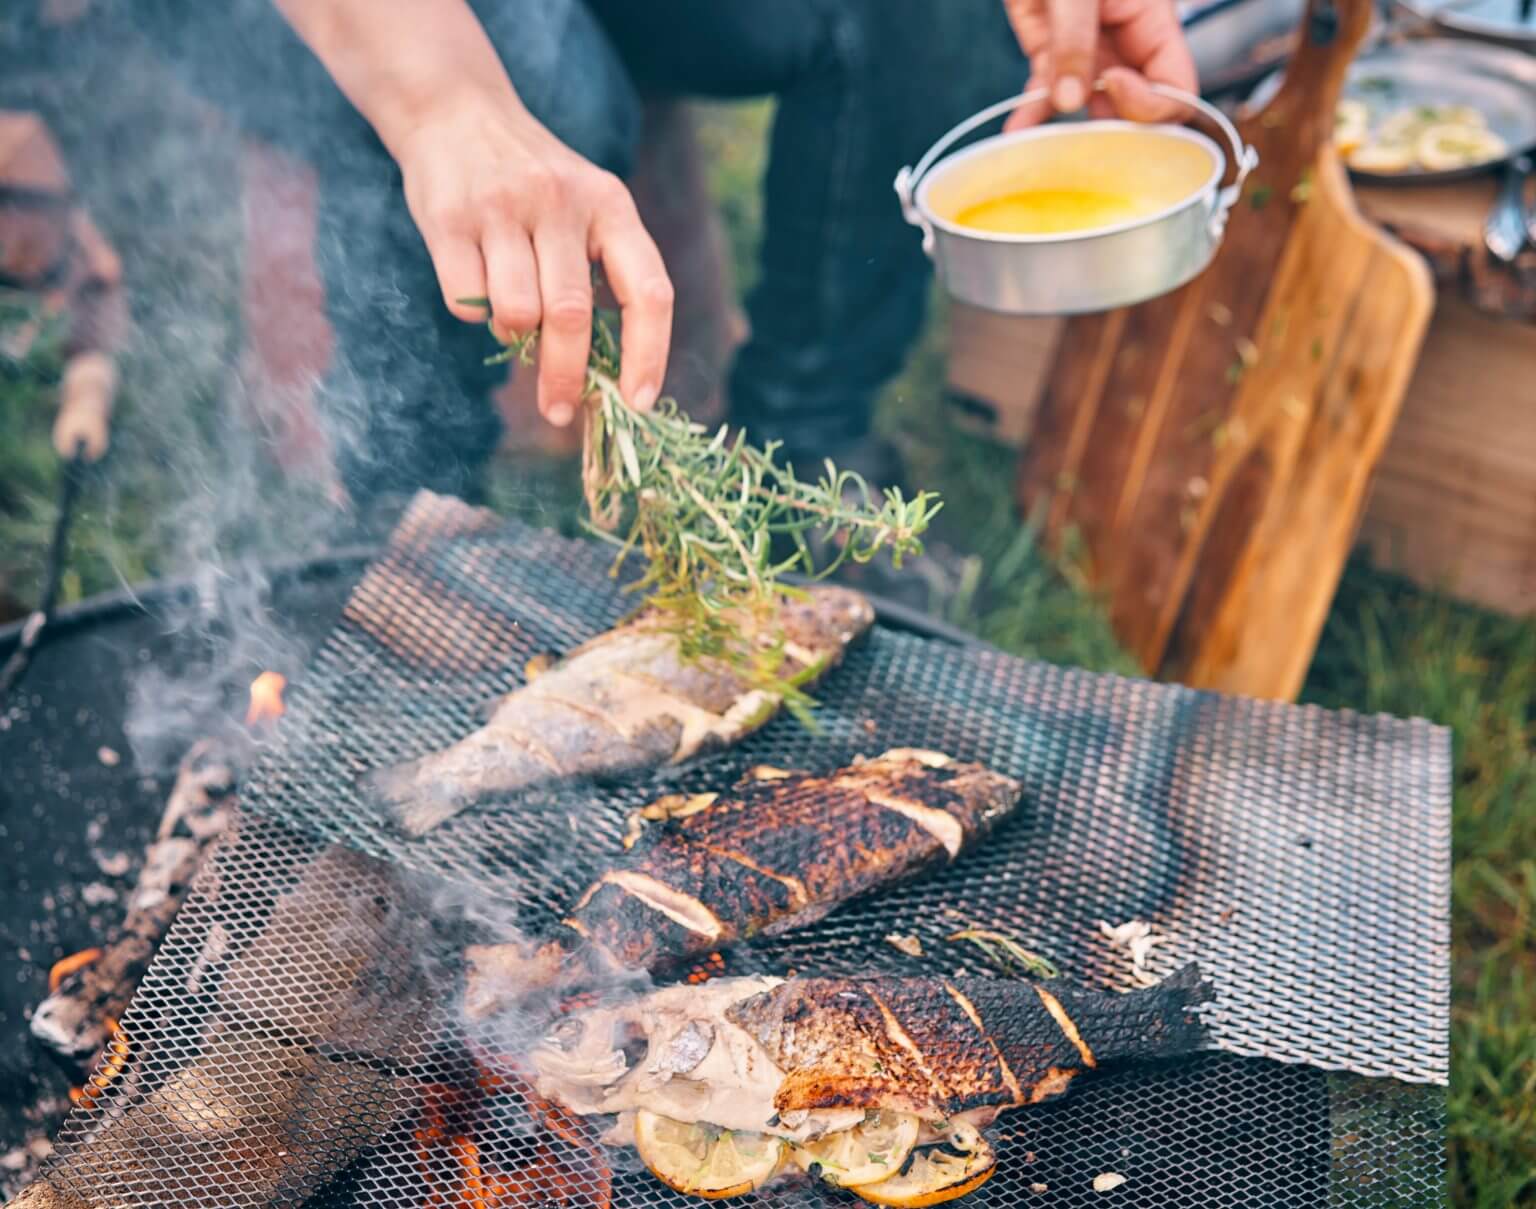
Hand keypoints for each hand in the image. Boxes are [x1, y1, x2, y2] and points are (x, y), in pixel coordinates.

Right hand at [393, 89, 673, 426]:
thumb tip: (607, 379)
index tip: (637, 403)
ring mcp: (503, 207)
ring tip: (513, 320)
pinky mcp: (449, 218)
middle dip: (566, 378)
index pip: (648, 292)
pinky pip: (467, 300)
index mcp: (612, 205)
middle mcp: (562, 201)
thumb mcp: (587, 208)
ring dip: (515, 338)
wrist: (456, 111)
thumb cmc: (535, 186)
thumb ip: (602, 276)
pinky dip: (474, 312)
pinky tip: (477, 283)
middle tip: (559, 412)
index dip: (649, 355)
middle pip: (571, 317)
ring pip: (517, 314)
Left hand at [1002, 0, 1196, 129]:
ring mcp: (1088, 53)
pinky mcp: (1051, 54)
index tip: (1115, 87)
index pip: (1176, 85)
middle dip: (1114, 129)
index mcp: (1154, 22)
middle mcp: (1126, 45)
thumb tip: (1068, 103)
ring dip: (1068, 129)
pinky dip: (1032, 114)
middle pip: (1136, 107)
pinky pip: (1046, 94)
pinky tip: (1016, 131)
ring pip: (1089, 107)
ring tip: (1044, 148)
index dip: (1153, 104)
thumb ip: (1073, 42)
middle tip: (1084, 141)